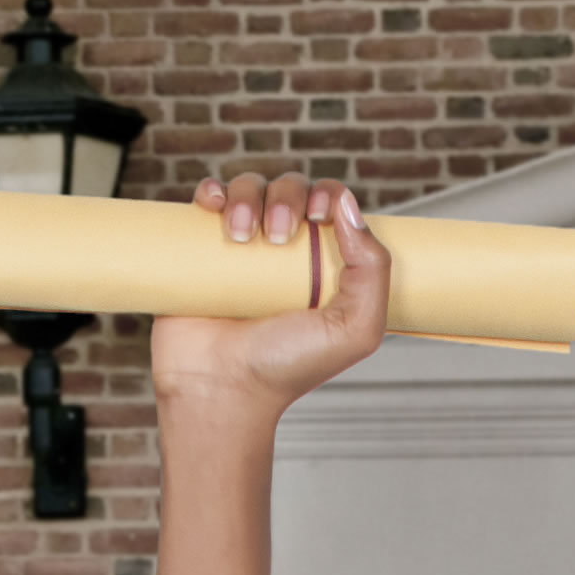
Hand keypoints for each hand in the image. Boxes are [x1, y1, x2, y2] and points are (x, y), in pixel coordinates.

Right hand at [149, 171, 391, 425]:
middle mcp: (287, 253)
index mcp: (327, 266)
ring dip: (247, 195)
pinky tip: (215, 209)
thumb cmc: (289, 368)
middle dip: (288, 197)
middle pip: (292, 187)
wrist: (223, 387)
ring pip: (250, 187)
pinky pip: (209, 198)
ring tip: (242, 237)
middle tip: (279, 237)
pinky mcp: (202, 250)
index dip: (329, 195)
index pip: (334, 205)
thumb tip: (349, 206)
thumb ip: (372, 272)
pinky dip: (213, 192)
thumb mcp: (354, 330)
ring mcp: (244, 249)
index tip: (320, 214)